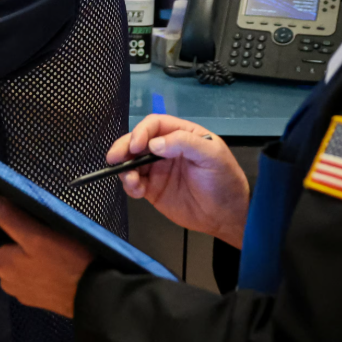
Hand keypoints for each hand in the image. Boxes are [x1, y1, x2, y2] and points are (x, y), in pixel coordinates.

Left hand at [0, 195, 92, 317]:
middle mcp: (7, 280)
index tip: (32, 211)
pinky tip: (61, 260)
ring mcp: (24, 291)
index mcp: (0, 263)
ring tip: (58, 244)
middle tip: (50, 229)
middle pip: (13, 245)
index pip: (0, 230)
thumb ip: (10, 218)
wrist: (97, 297)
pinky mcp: (41, 298)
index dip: (14, 216)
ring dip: (38, 249)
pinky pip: (39, 272)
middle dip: (28, 235)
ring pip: (27, 259)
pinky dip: (46, 264)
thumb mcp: (36, 235)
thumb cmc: (67, 264)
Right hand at [107, 114, 249, 246]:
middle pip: (138, 141)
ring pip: (132, 161)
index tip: (136, 145)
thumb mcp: (212, 156)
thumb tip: (153, 144)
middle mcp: (166, 149)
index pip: (155, 125)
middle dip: (124, 147)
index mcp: (182, 135)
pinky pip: (134, 182)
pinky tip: (136, 190)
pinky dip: (129, 185)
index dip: (142, 131)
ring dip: (125, 168)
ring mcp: (157, 169)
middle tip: (115, 157)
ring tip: (131, 180)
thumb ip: (185, 143)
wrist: (227, 217)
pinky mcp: (152, 188)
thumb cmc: (225, 181)